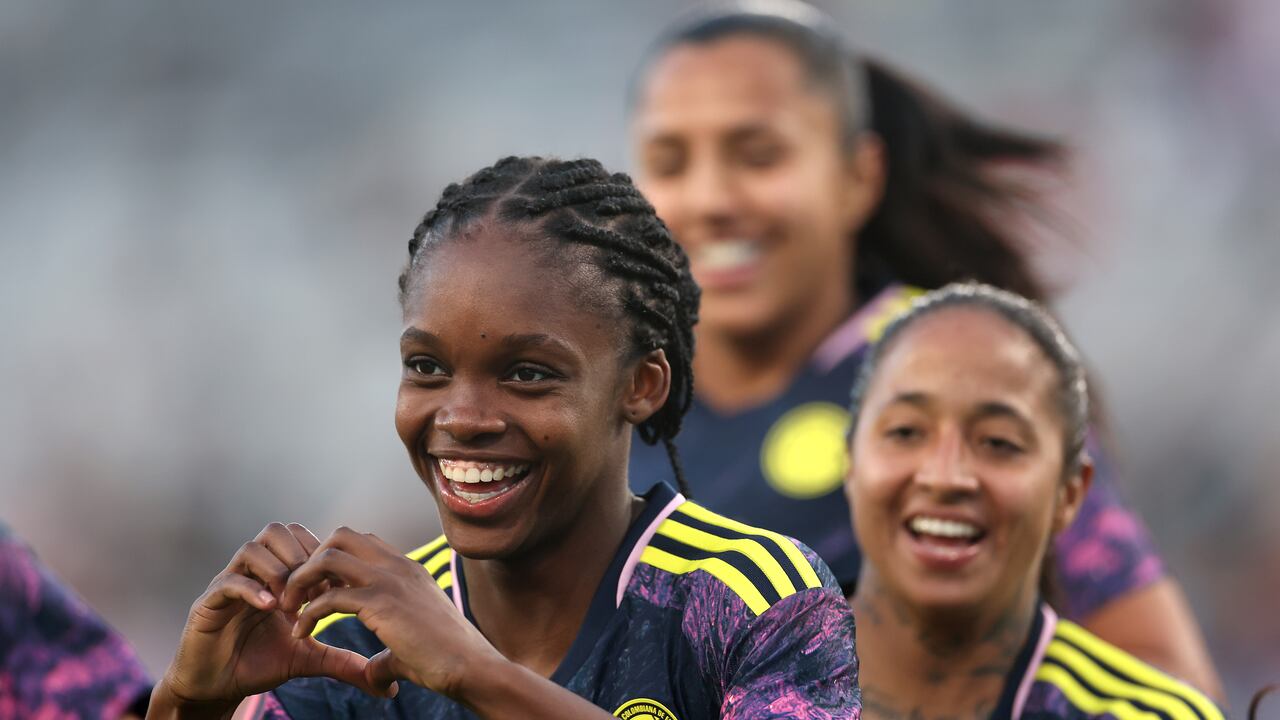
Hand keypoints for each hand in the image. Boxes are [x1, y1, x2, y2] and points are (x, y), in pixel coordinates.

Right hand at [155, 523, 393, 715]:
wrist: (216, 687)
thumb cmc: (259, 664)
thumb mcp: (306, 659)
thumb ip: (341, 660)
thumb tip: (385, 684)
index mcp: (277, 576)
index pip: (302, 539)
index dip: (323, 557)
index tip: (338, 585)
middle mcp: (253, 572)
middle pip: (278, 531)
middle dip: (302, 556)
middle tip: (315, 589)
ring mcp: (229, 583)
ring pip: (252, 548)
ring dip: (278, 570)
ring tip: (291, 601)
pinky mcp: (208, 603)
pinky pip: (228, 581)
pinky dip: (252, 589)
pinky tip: (271, 608)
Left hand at [283, 527, 504, 699]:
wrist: (471, 667)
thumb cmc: (447, 661)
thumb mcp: (411, 646)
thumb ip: (387, 654)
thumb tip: (376, 677)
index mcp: (408, 569)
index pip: (361, 542)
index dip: (333, 562)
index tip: (319, 593)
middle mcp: (398, 566)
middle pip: (341, 536)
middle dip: (312, 560)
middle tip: (300, 593)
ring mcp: (390, 580)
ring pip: (329, 557)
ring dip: (302, 581)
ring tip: (292, 609)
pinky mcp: (381, 603)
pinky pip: (329, 597)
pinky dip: (308, 614)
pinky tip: (301, 634)